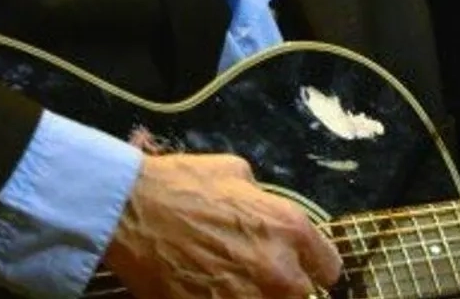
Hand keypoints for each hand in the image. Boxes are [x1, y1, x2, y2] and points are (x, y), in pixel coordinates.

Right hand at [103, 152, 341, 297]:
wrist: (130, 213)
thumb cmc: (181, 185)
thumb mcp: (234, 172)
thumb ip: (262, 197)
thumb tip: (263, 206)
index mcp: (290, 227)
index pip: (328, 268)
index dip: (312, 268)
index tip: (299, 269)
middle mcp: (278, 270)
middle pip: (301, 297)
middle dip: (282, 287)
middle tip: (256, 276)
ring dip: (255, 296)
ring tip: (232, 284)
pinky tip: (208, 292)